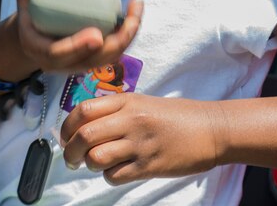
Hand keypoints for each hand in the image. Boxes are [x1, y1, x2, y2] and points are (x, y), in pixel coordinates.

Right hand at [15, 0, 142, 72]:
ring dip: (127, 36)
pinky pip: (114, 53)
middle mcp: (63, 64)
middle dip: (116, 41)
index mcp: (42, 50)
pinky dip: (127, 36)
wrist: (34, 41)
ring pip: (108, 58)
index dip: (77, 46)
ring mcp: (80, 64)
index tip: (96, 35)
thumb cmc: (31, 17)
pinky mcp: (93, 60)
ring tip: (136, 8)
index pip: (58, 53)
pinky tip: (134, 15)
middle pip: (93, 59)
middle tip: (130, 19)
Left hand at [60, 94, 221, 184]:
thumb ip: (115, 110)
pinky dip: (109, 176)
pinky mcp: (149, 165)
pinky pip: (115, 175)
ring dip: (90, 164)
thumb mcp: (143, 102)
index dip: (66, 126)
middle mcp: (130, 120)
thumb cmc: (176, 116)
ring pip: (96, 157)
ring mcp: (140, 143)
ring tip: (96, 164)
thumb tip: (84, 125)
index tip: (65, 137)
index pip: (83, 110)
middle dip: (70, 150)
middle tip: (72, 158)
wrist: (210, 129)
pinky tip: (117, 170)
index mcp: (127, 101)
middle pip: (84, 135)